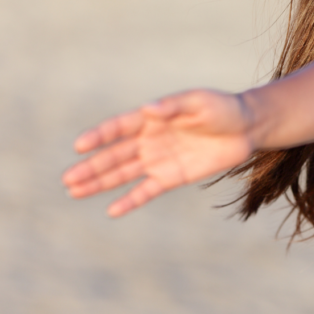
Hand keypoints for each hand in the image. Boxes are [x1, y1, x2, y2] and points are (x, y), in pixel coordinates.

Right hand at [62, 90, 254, 216]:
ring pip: (123, 174)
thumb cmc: (222, 108)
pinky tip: (111, 210)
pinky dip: (130, 201)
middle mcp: (149, 140)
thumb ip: (173, 107)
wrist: (247, 128)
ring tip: (74, 192)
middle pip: (114, 155)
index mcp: (152, 118)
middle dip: (91, 167)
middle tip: (66, 179)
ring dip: (99, 183)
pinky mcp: (172, 177)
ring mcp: (159, 159)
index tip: (79, 146)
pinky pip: (146, 191)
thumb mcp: (199, 102)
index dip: (99, 136)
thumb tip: (148, 109)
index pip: (119, 128)